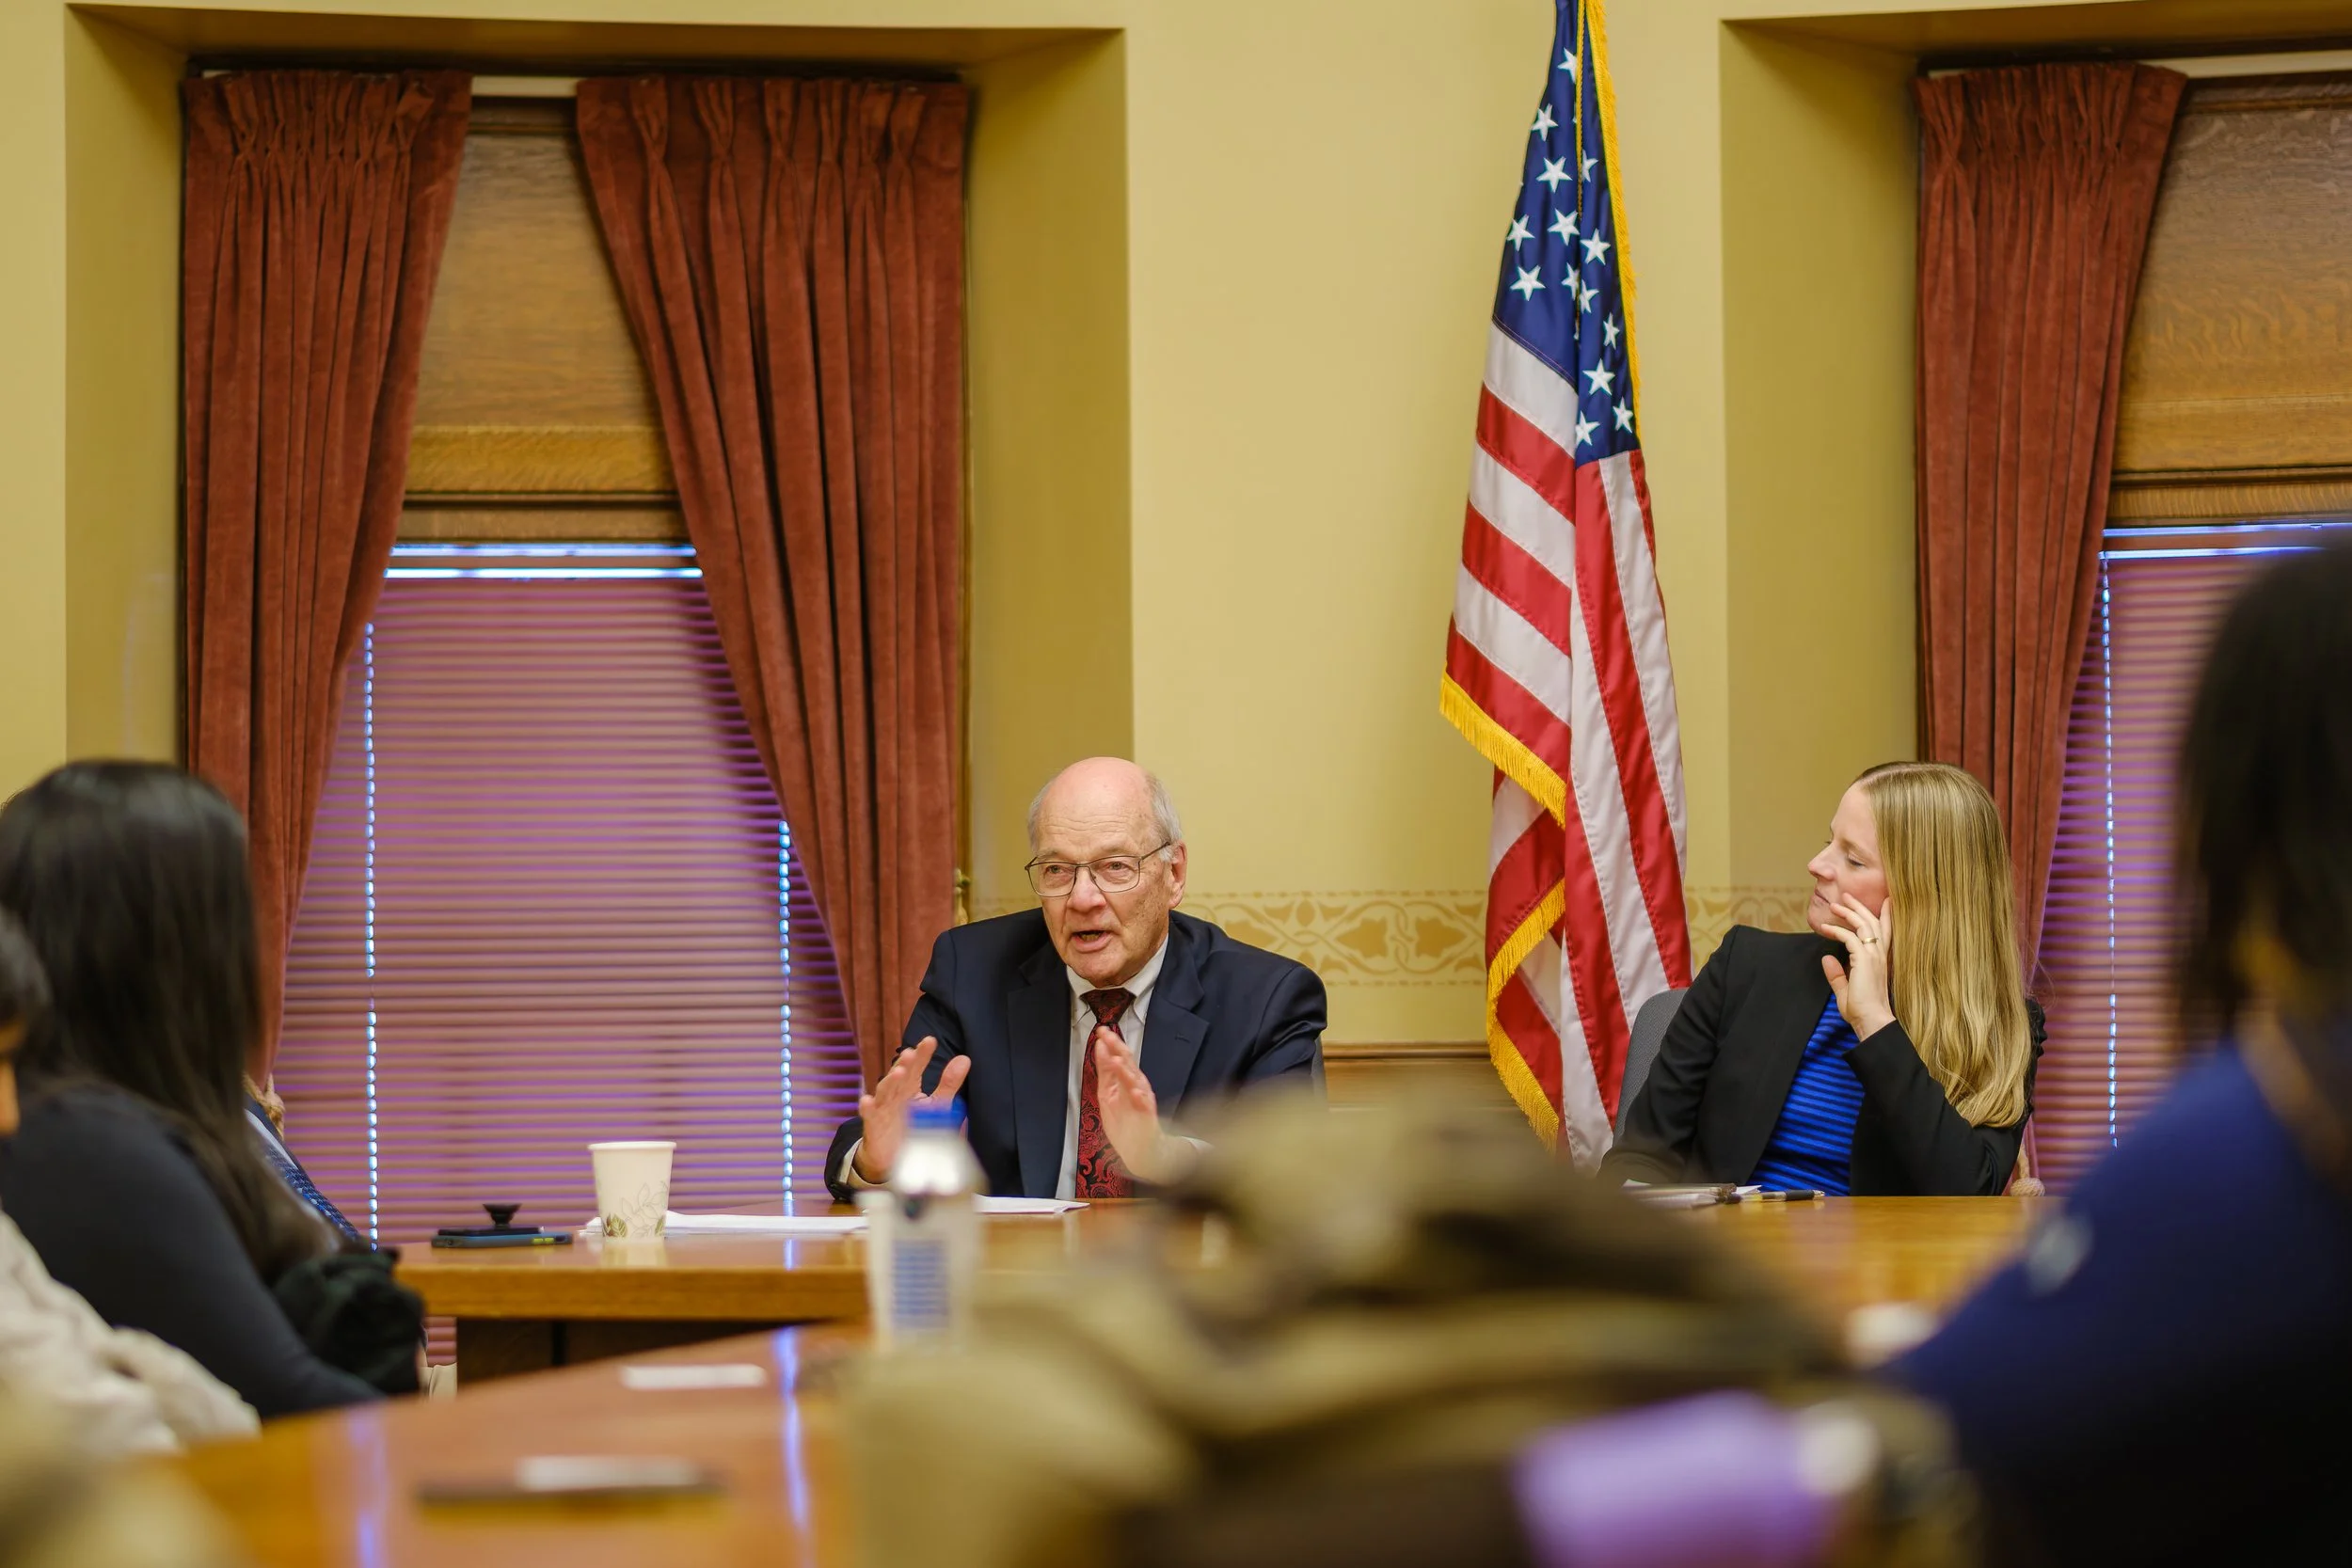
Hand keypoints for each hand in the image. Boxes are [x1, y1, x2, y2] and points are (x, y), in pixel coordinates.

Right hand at [851, 1036, 970, 1182]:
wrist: (892, 1156)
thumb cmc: (913, 1125)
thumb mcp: (936, 1104)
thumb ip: (949, 1083)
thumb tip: (964, 1058)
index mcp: (910, 1087)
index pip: (916, 1067)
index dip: (922, 1054)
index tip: (930, 1041)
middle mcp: (896, 1094)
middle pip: (900, 1076)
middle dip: (905, 1064)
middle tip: (912, 1053)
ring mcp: (884, 1109)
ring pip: (885, 1092)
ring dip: (890, 1082)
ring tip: (899, 1072)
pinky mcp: (874, 1127)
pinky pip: (870, 1117)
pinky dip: (868, 1109)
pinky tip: (867, 1100)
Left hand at [1092, 1027, 1177, 1182]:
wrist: (1141, 1150)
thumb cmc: (1125, 1121)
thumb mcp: (1107, 1093)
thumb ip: (1105, 1070)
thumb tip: (1100, 1046)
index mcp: (1125, 1080)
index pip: (1118, 1057)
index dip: (1110, 1044)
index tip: (1101, 1030)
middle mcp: (1135, 1087)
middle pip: (1128, 1064)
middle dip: (1118, 1050)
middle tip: (1109, 1036)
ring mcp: (1142, 1101)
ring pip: (1136, 1082)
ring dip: (1127, 1072)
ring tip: (1117, 1060)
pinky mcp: (1147, 1118)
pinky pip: (1145, 1107)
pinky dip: (1141, 1099)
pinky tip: (1136, 1092)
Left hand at [1820, 894, 1896, 1039]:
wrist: (1871, 1021)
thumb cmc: (1861, 1010)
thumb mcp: (1846, 990)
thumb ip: (1837, 974)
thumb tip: (1827, 958)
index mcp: (1880, 960)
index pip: (1885, 932)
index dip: (1886, 915)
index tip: (1887, 901)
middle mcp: (1880, 955)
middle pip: (1873, 922)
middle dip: (1860, 907)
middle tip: (1847, 895)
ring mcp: (1874, 956)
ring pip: (1864, 925)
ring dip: (1848, 912)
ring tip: (1835, 905)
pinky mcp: (1864, 960)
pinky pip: (1850, 937)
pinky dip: (1837, 930)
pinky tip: (1825, 929)